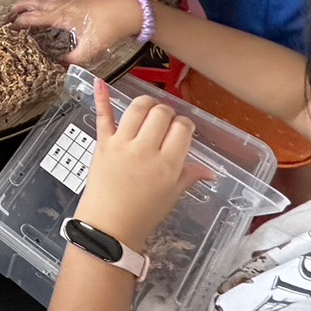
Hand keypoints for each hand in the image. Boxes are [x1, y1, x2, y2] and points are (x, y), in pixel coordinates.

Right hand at [9, 0, 142, 62]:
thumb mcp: (90, 49)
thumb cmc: (108, 29)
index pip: (32, 18)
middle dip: (17, 8)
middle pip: (33, 2)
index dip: (18, 23)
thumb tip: (58, 69)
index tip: (7, 29)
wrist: (128, 12)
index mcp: (60, 16)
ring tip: (18, 9)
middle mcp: (61, 5)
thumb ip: (72, 60)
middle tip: (6, 17)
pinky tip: (41, 3)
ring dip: (27, 2)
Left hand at [73, 79, 214, 252]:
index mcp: (168, 164)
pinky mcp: (102, 144)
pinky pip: (103, 116)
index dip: (184, 125)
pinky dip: (101, 98)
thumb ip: (189, 176)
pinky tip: (100, 81)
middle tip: (164, 124)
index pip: (183, 128)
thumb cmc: (143, 215)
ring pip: (138, 108)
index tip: (181, 130)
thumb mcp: (172, 196)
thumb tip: (211, 171)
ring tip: (148, 110)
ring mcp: (123, 144)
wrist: (108, 228)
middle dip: (167, 113)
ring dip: (146, 104)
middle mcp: (146, 149)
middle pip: (162, 114)